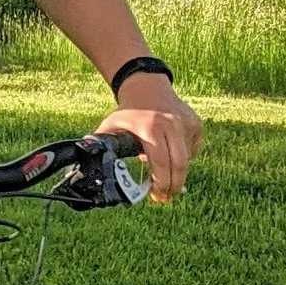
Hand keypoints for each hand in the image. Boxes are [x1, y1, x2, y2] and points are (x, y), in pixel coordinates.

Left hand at [96, 82, 201, 202]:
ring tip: (162, 171)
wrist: (147, 88)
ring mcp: (186, 123)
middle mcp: (171, 124)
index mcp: (150, 127)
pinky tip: (170, 151)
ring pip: (187, 159)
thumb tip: (89, 167)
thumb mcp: (111, 126)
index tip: (156, 196)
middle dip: (173, 185)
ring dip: (176, 171)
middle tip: (165, 196)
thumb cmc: (128, 112)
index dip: (161, 183)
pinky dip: (183, 157)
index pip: (161, 162)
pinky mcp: (196, 124)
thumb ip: (102, 146)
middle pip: (180, 165)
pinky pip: (193, 150)